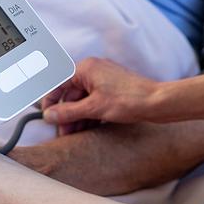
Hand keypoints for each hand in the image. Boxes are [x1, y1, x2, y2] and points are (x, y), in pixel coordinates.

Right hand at [42, 56, 158, 132]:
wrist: (157, 102)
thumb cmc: (128, 100)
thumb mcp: (94, 108)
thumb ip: (68, 112)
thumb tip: (49, 115)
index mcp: (86, 68)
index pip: (59, 82)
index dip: (51, 100)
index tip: (47, 116)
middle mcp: (94, 70)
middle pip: (71, 93)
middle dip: (66, 114)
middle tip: (63, 133)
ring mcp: (104, 80)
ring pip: (83, 99)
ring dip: (77, 117)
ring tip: (75, 135)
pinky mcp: (113, 90)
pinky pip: (94, 102)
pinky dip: (89, 115)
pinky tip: (87, 130)